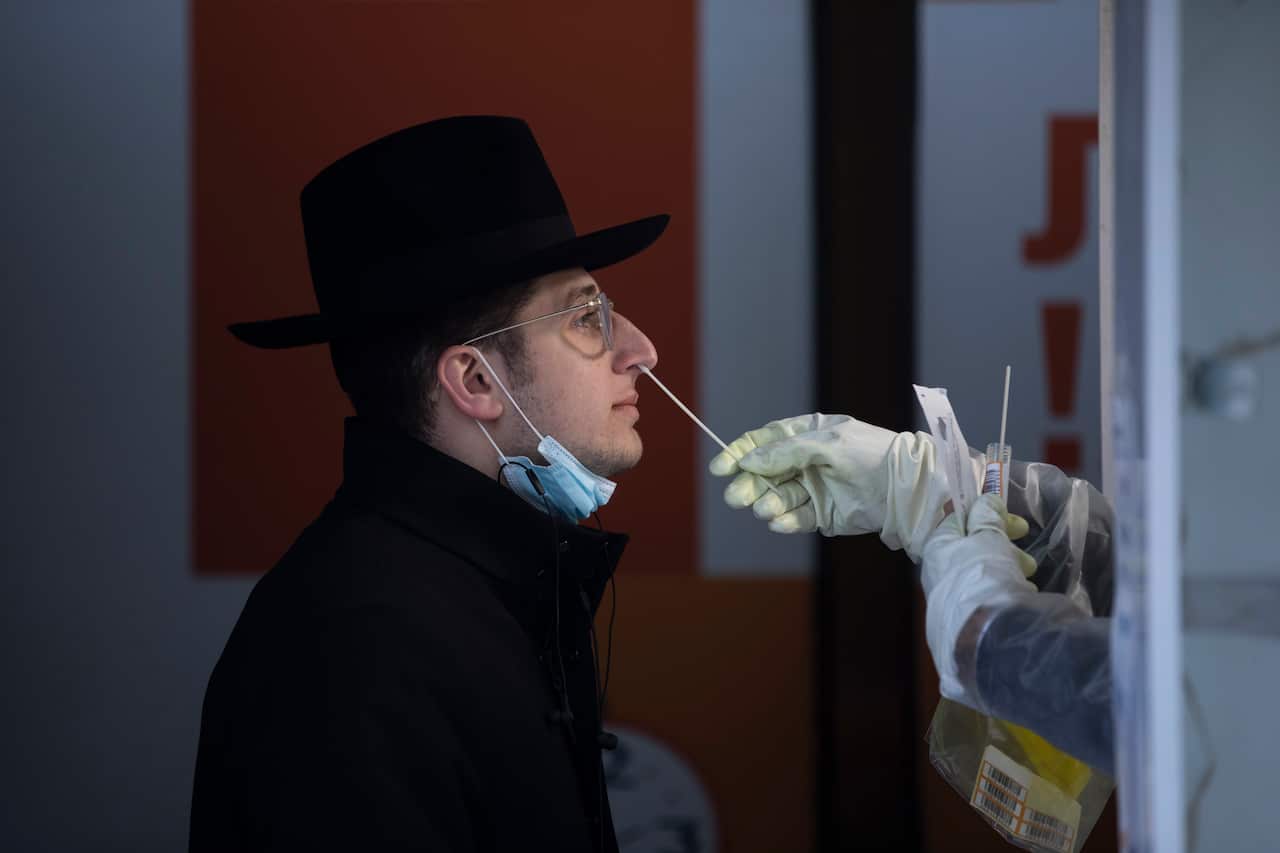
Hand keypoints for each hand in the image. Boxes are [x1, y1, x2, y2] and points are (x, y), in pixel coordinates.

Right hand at [709, 412, 1020, 563]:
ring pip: (778, 497)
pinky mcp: (823, 514)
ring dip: (767, 503)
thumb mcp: (827, 443)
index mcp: (808, 434)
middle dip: (749, 483)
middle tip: (737, 496)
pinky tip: (778, 521)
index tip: (720, 466)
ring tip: (765, 509)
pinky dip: (784, 520)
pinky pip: (795, 518)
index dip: (741, 451)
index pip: (765, 441)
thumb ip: (786, 451)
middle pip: (766, 472)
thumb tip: (749, 460)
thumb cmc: (871, 453)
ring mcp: (814, 488)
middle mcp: (807, 461)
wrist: (907, 486)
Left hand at [921, 494, 1037, 706]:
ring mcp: (948, 599)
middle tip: (1027, 551)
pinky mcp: (962, 622)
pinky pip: (985, 597)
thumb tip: (985, 501)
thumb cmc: (982, 575)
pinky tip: (1020, 596)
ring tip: (1028, 575)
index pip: (957, 521)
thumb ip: (987, 517)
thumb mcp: (988, 537)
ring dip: (1008, 568)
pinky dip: (1003, 591)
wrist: (983, 636)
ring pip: (982, 573)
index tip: (1016, 523)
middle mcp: (937, 573)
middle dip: (1003, 545)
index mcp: (936, 548)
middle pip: (972, 548)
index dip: (987, 515)